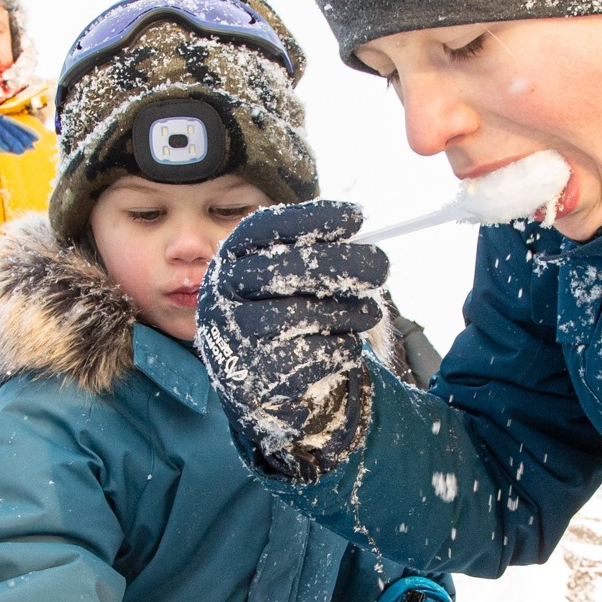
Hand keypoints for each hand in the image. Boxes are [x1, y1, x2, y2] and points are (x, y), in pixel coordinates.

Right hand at [0, 105, 41, 154]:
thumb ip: (1, 143)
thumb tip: (20, 149)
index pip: (12, 124)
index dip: (24, 131)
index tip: (37, 139)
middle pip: (8, 127)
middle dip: (20, 137)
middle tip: (31, 147)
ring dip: (10, 141)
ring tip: (20, 150)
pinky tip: (6, 149)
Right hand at [194, 200, 386, 482]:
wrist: (257, 384)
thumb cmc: (283, 315)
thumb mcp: (290, 280)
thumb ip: (318, 258)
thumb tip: (372, 257)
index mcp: (229, 260)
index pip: (264, 228)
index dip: (311, 219)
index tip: (358, 216)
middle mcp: (219, 296)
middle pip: (280, 270)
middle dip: (339, 264)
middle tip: (382, 265)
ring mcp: (231, 340)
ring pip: (299, 316)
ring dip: (347, 312)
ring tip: (369, 312)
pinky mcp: (253, 380)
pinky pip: (310, 356)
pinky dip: (340, 347)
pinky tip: (341, 344)